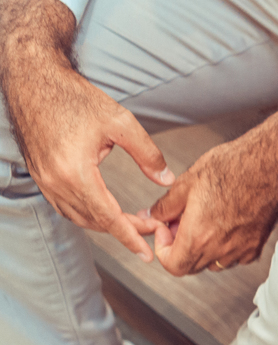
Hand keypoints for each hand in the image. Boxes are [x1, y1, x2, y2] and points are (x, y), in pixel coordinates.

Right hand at [0, 12, 173, 261]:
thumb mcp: (120, 122)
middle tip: (151, 229)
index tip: (147, 254)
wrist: (33, 80)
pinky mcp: (41, 176)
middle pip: (95, 221)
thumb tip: (167, 180)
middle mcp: (56, 182)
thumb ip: (148, 154)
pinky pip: (66, 207)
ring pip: (79, 217)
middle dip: (124, 230)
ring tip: (133, 223)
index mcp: (76, 172)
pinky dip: (87, 214)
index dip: (130, 237)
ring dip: (106, 224)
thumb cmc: (74, 97)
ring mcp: (45, 181)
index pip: (108, 217)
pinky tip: (105, 212)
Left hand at [148, 105, 277, 275]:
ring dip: (202, 249)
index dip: (163, 249)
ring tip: (203, 222)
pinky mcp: (256, 246)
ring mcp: (240, 250)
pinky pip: (234, 258)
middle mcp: (220, 248)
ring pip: (212, 264)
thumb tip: (152, 215)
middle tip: (181, 224)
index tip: (166, 231)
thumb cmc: (234, 168)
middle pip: (191, 266)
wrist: (270, 166)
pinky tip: (224, 225)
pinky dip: (224, 248)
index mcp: (199, 235)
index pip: (172, 264)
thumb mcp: (188, 182)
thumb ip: (165, 206)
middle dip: (180, 248)